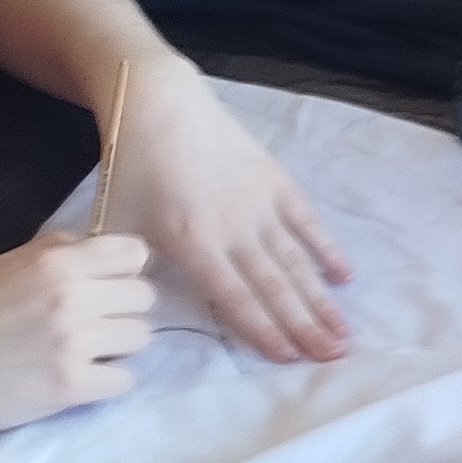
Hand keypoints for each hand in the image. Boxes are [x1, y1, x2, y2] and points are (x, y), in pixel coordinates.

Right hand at [0, 235, 156, 447]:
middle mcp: (71, 297)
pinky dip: (108, 381)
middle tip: (95, 325)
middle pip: (144, 297)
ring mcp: (74, 343)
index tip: (108, 287)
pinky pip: (125, 379)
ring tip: (87, 353)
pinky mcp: (72, 386)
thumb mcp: (3, 267)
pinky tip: (81, 379)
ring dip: (119, 347)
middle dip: (124, 311)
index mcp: (55, 262)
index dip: (125, 271)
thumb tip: (91, 244)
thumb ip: (51, 251)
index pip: (133, 253)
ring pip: (141, 337)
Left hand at [95, 57, 353, 362]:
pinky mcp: (274, 181)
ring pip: (296, 261)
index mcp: (193, 241)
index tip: (290, 359)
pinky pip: (307, 222)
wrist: (156, 103)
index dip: (264, 331)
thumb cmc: (131, 166)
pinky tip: (345, 276)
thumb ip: (127, 269)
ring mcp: (260, 203)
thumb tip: (136, 306)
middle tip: (334, 358)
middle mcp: (234, 227)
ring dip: (321, 299)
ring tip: (343, 331)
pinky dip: (327, 250)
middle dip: (306, 326)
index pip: (236, 297)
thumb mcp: (116, 223)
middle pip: (276, 286)